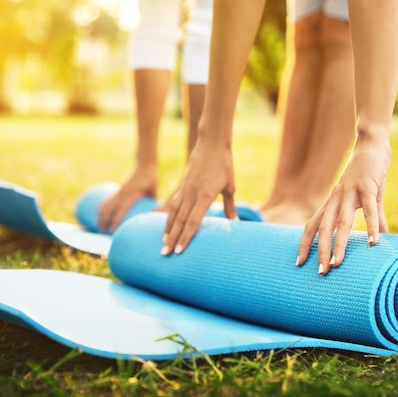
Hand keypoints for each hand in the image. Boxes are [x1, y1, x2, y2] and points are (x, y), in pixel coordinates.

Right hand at [97, 165, 156, 232]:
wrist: (144, 165)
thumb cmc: (151, 179)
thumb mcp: (154, 191)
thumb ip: (154, 203)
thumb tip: (155, 218)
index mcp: (132, 195)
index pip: (121, 210)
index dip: (116, 221)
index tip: (114, 231)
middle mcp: (123, 193)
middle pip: (110, 209)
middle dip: (105, 221)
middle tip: (103, 233)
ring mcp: (119, 191)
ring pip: (106, 204)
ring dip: (100, 216)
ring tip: (98, 227)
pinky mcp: (117, 189)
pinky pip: (107, 199)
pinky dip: (101, 207)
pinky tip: (98, 214)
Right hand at [161, 137, 236, 254]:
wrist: (211, 143)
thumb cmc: (224, 164)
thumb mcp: (230, 186)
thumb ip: (229, 206)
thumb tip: (234, 222)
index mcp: (204, 195)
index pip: (193, 220)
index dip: (186, 236)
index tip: (180, 250)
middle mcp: (191, 193)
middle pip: (180, 220)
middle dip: (172, 239)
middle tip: (165, 254)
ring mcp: (184, 188)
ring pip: (173, 213)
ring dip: (167, 230)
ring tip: (162, 244)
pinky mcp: (181, 185)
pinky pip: (172, 204)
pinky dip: (168, 217)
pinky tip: (166, 227)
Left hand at [296, 137, 390, 273]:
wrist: (371, 144)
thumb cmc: (368, 173)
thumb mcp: (369, 197)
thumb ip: (374, 218)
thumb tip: (381, 237)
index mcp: (332, 201)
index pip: (312, 225)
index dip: (305, 243)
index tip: (299, 262)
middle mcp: (336, 198)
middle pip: (322, 227)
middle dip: (319, 250)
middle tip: (320, 272)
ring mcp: (350, 192)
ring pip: (341, 222)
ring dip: (339, 244)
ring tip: (337, 263)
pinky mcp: (368, 186)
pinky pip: (369, 209)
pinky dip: (371, 226)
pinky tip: (375, 242)